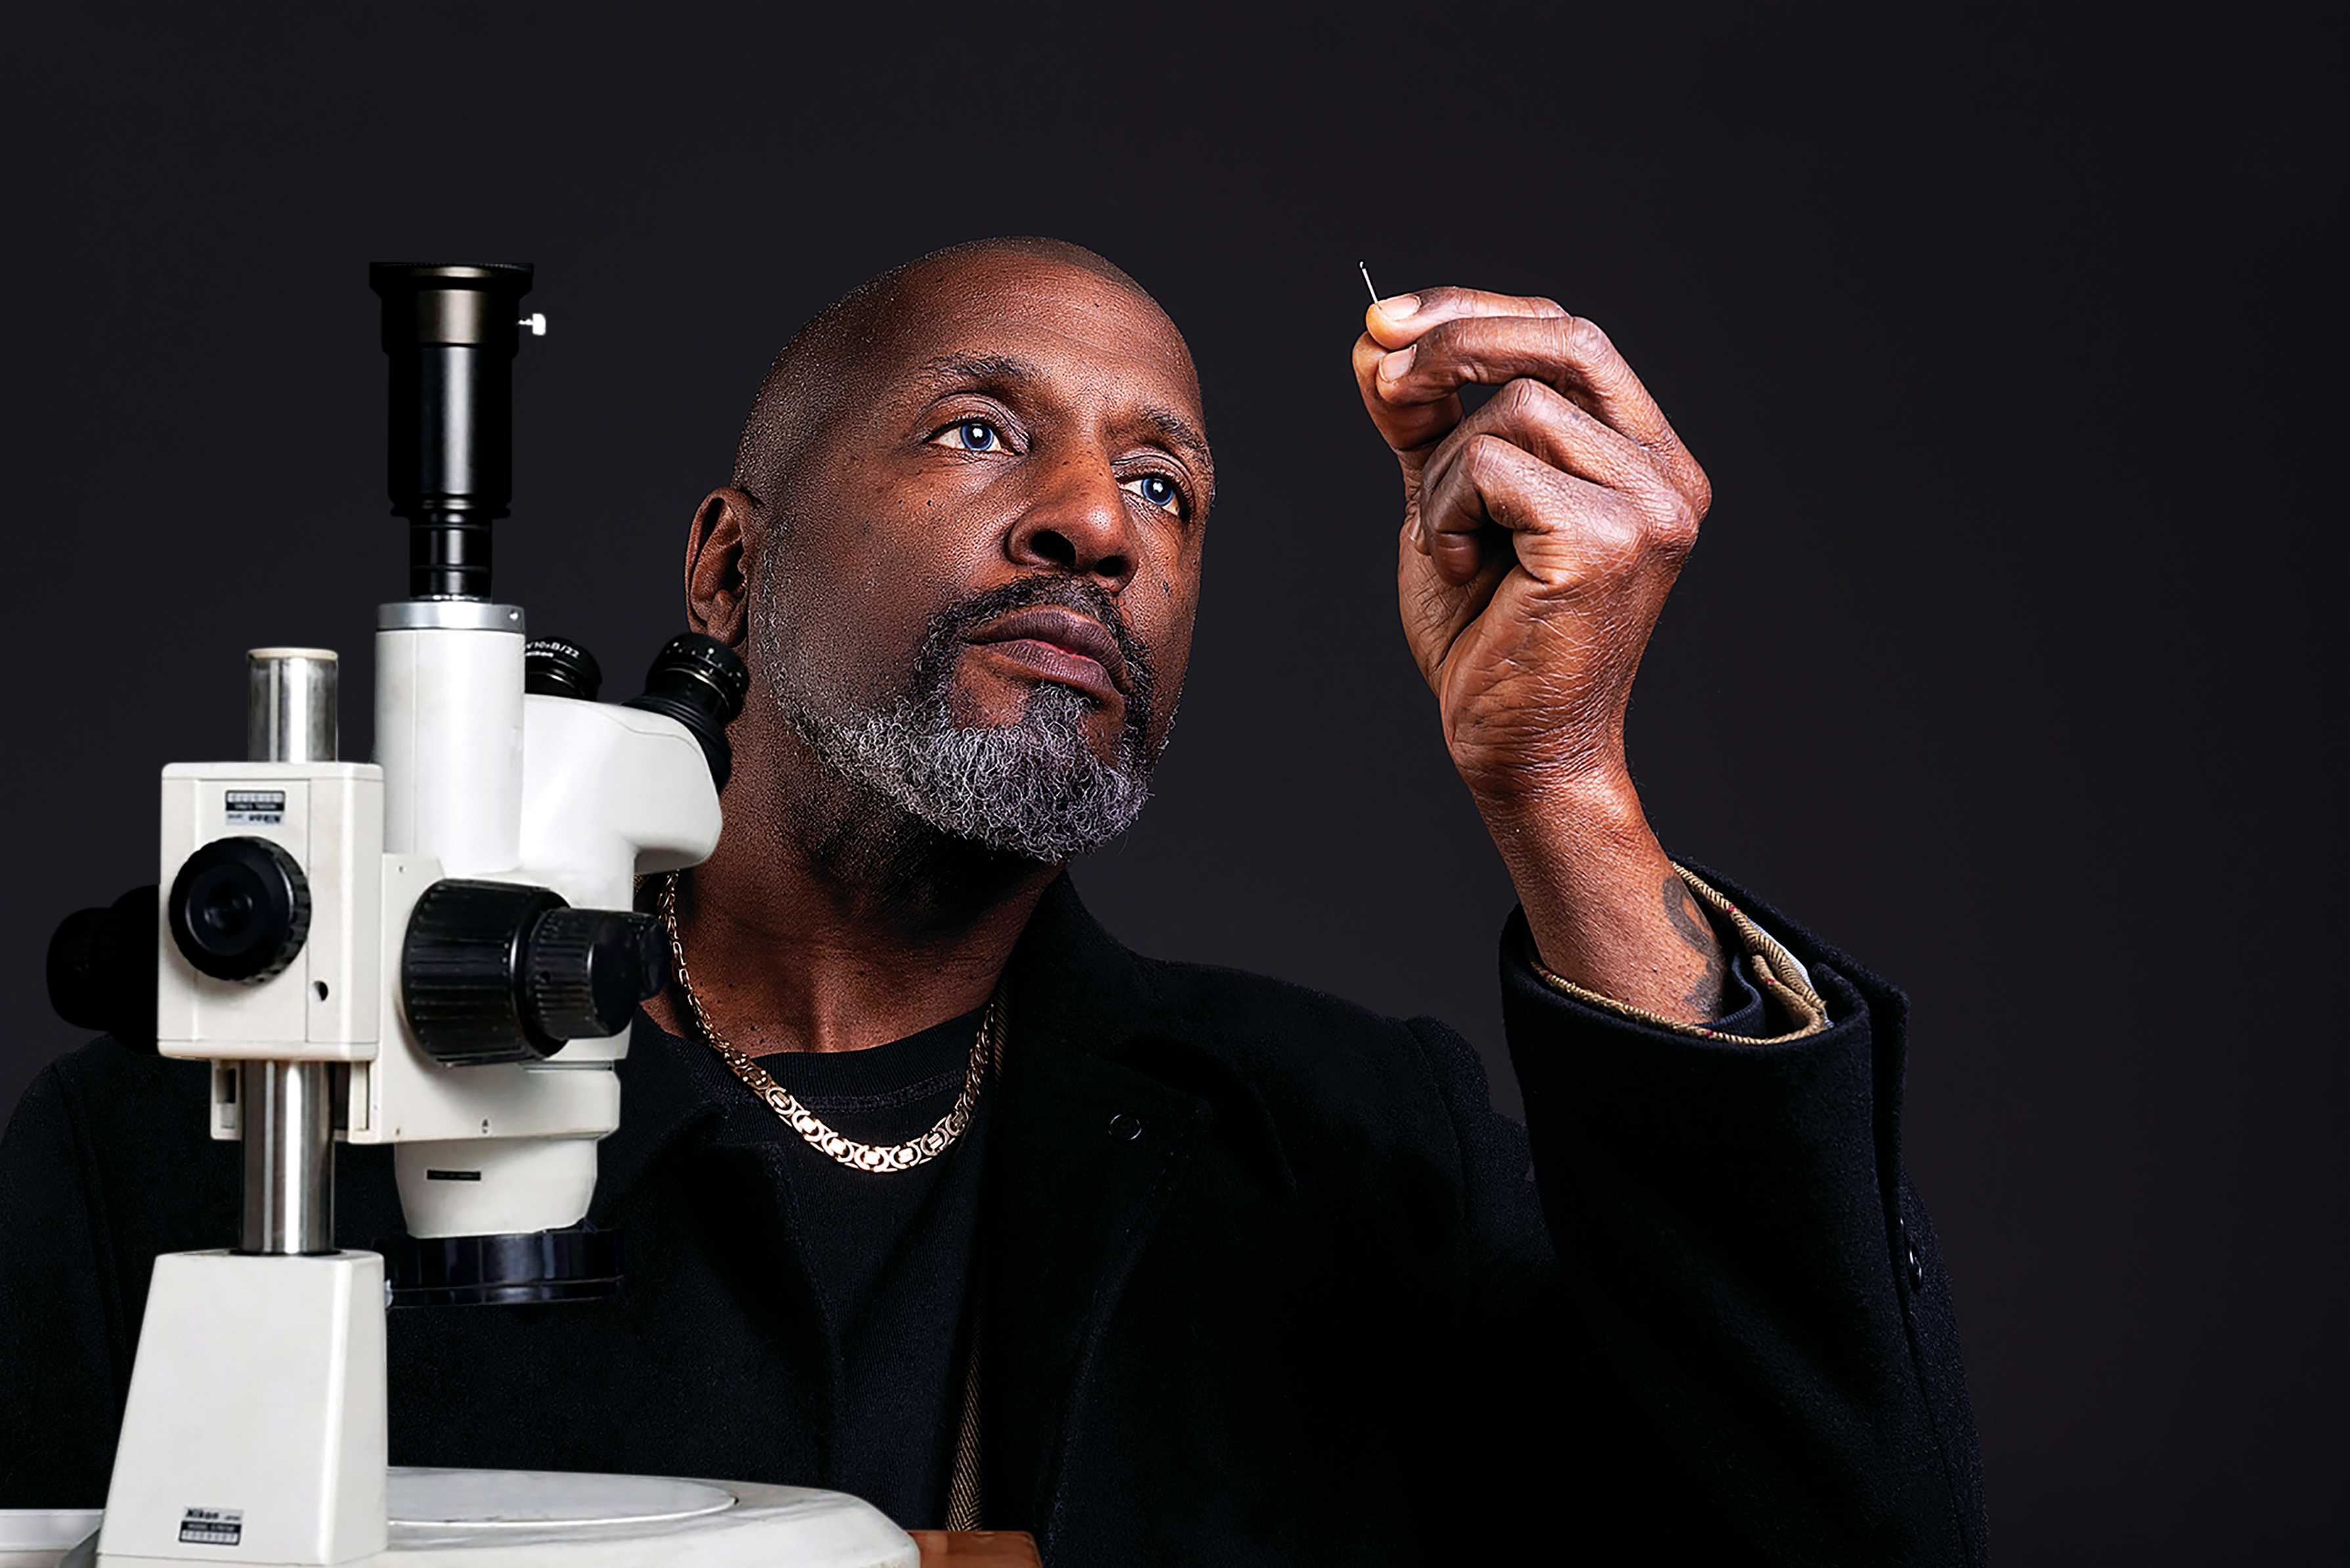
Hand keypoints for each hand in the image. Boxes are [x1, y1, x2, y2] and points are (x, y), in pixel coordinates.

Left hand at [1352, 286, 1728, 1021]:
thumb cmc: (1487, 639)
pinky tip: (1462, 569)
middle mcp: (1668, 475)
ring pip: (1515, 409)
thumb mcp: (1446, 503)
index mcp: (1646, 458)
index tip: (1387, 322)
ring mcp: (1649, 507)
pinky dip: (1446, 510)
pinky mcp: (1607, 542)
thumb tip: (1374, 339)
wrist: (1514, 751)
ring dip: (1443, 472)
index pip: (1572, 336)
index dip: (1476, 311)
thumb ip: (1422, 422)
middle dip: (1454, 339)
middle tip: (1379, 373)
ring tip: (1449, 543)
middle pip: (1565, 340)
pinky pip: (1494, 466)